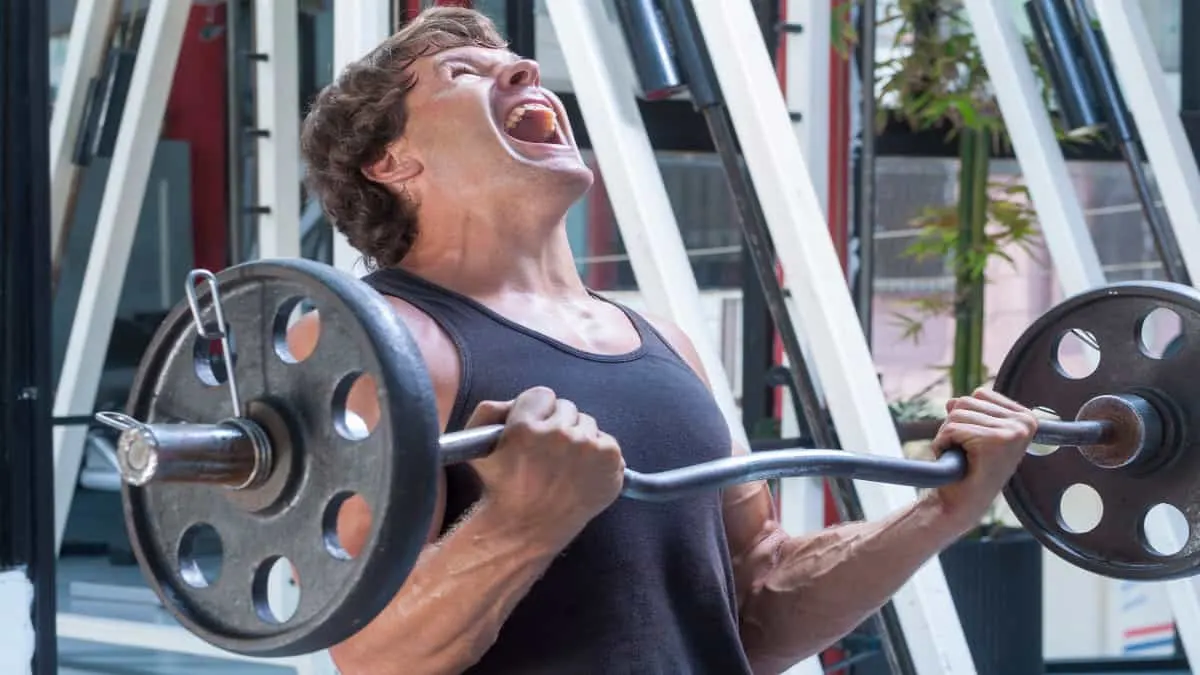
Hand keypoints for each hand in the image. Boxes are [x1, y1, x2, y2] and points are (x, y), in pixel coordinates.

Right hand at [463, 386, 624, 544]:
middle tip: (549, 454)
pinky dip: (599, 456)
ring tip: (565, 467)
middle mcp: (558, 434)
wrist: (526, 531)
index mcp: (525, 426)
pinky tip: (582, 475)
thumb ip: (490, 412)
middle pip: (568, 407)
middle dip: (559, 425)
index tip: (535, 431)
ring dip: (579, 440)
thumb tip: (515, 401)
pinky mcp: (609, 460)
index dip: (537, 413)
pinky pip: (607, 442)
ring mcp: (587, 448)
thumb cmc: (503, 491)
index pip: (542, 395)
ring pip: (588, 424)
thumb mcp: (479, 449)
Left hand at [929, 388, 1037, 530]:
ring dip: (947, 435)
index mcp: (1026, 418)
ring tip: (961, 456)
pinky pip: (951, 428)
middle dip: (955, 425)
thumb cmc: (970, 470)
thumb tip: (952, 401)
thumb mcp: (975, 432)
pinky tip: (955, 460)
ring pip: (956, 413)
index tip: (976, 442)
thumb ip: (970, 411)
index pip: (981, 393)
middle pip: (966, 401)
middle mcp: (1025, 422)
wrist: (962, 502)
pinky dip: (943, 443)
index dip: (967, 416)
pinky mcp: (994, 441)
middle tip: (965, 452)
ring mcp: (1012, 431)